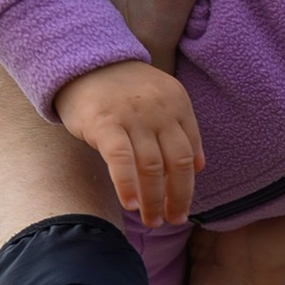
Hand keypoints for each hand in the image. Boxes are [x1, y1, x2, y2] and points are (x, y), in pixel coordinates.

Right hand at [55, 58, 206, 224]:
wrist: (82, 63)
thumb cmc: (123, 91)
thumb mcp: (161, 102)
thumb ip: (182, 130)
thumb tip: (201, 165)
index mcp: (178, 103)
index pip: (190, 153)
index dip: (187, 185)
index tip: (180, 207)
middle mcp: (160, 110)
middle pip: (178, 163)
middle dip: (177, 198)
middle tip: (172, 221)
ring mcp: (133, 116)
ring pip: (152, 168)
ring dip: (153, 200)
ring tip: (151, 221)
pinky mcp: (105, 123)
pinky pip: (121, 160)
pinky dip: (128, 186)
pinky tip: (130, 205)